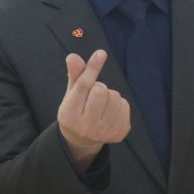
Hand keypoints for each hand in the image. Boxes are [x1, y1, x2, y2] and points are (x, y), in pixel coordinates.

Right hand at [57, 49, 130, 164]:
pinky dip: (118, 104)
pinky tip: (109, 112)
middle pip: (101, 90)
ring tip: (101, 104)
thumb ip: (74, 75)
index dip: (92, 68)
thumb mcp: (71, 94)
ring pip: (115, 97)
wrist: (82, 140)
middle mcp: (85, 127)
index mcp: (69, 115)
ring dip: (109, 95)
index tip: (101, 53)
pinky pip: (125, 105)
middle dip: (99, 86)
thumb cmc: (76, 110)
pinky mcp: (118, 134)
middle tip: (93, 95)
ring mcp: (103, 132)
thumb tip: (73, 56)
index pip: (82, 87)